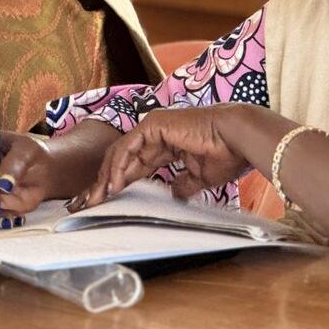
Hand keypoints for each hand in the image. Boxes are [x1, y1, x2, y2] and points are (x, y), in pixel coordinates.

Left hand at [71, 106, 249, 209]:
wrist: (238, 139)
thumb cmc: (226, 155)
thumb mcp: (199, 178)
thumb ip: (183, 185)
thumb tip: (174, 195)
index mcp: (167, 146)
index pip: (134, 166)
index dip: (119, 184)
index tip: (105, 204)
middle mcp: (157, 134)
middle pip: (122, 159)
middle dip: (104, 182)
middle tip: (90, 204)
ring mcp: (154, 127)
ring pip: (120, 152)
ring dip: (107, 176)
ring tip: (98, 197)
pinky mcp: (154, 124)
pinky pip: (129, 147)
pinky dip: (119, 165)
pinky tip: (114, 184)